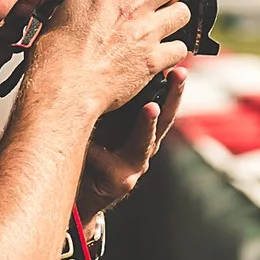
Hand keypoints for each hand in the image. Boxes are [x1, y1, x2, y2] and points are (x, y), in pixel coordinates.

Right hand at [33, 0, 191, 115]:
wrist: (63, 87)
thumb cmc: (57, 50)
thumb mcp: (69, 3)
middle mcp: (130, 5)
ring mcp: (145, 32)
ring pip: (183, 13)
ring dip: (174, 17)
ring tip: (161, 24)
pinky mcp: (153, 60)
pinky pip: (180, 47)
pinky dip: (172, 50)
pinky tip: (159, 51)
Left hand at [79, 68, 185, 214]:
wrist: (80, 195)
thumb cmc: (90, 156)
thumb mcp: (103, 127)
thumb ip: (112, 108)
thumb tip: (110, 71)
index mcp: (145, 132)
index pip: (164, 104)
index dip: (172, 85)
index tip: (178, 64)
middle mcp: (145, 148)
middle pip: (165, 119)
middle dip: (173, 95)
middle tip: (179, 73)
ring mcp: (135, 166)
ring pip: (145, 142)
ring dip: (147, 124)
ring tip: (151, 107)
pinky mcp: (120, 181)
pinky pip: (107, 159)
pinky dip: (96, 148)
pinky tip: (89, 143)